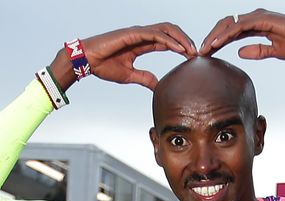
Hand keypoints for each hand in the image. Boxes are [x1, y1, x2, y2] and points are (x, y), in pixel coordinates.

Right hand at [51, 23, 196, 90]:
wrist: (87, 61)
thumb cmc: (104, 66)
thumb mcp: (130, 75)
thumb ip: (145, 78)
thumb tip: (158, 86)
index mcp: (142, 43)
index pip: (166, 41)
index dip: (180, 47)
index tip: (192, 58)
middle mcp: (142, 35)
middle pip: (170, 31)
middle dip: (185, 40)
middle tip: (196, 53)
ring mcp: (138, 32)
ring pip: (166, 29)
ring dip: (181, 38)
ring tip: (191, 50)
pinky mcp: (133, 33)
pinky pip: (156, 34)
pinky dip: (169, 40)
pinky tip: (179, 48)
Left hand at [199, 9, 284, 64]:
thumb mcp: (273, 52)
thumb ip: (257, 51)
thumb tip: (240, 53)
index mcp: (256, 26)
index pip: (231, 33)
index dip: (218, 43)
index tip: (207, 55)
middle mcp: (255, 18)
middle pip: (226, 26)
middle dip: (211, 39)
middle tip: (199, 53)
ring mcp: (258, 17)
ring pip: (229, 25)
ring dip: (214, 37)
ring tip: (204, 50)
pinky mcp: (262, 19)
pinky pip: (239, 27)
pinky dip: (226, 35)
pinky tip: (216, 44)